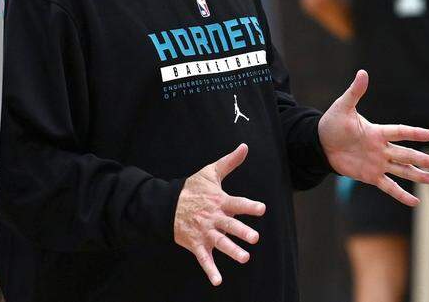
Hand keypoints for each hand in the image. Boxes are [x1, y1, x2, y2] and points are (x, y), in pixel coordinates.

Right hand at [174, 143, 266, 285]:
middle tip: (254, 238)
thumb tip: (245, 146)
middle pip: (230, 226)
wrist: (166, 204)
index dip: (249, 206)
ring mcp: (204, 232)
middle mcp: (213, 218)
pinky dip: (211, 270)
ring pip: (220, 243)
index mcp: (219, 201)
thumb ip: (230, 162)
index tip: (261, 209)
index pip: (237, 203)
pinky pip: (204, 259)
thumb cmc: (192, 188)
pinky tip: (218, 281)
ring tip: (244, 258)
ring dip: (232, 251)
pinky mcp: (196, 244)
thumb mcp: (210, 173)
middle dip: (241, 232)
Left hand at [318, 70, 428, 205]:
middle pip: (408, 155)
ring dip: (421, 176)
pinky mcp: (371, 176)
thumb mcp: (343, 107)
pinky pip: (389, 186)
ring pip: (404, 171)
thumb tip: (363, 73)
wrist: (320, 144)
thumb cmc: (332, 123)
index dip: (413, 133)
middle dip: (426, 159)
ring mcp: (378, 163)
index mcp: (377, 132)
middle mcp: (382, 149)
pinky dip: (401, 195)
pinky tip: (416, 202)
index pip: (399, 132)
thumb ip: (355, 92)